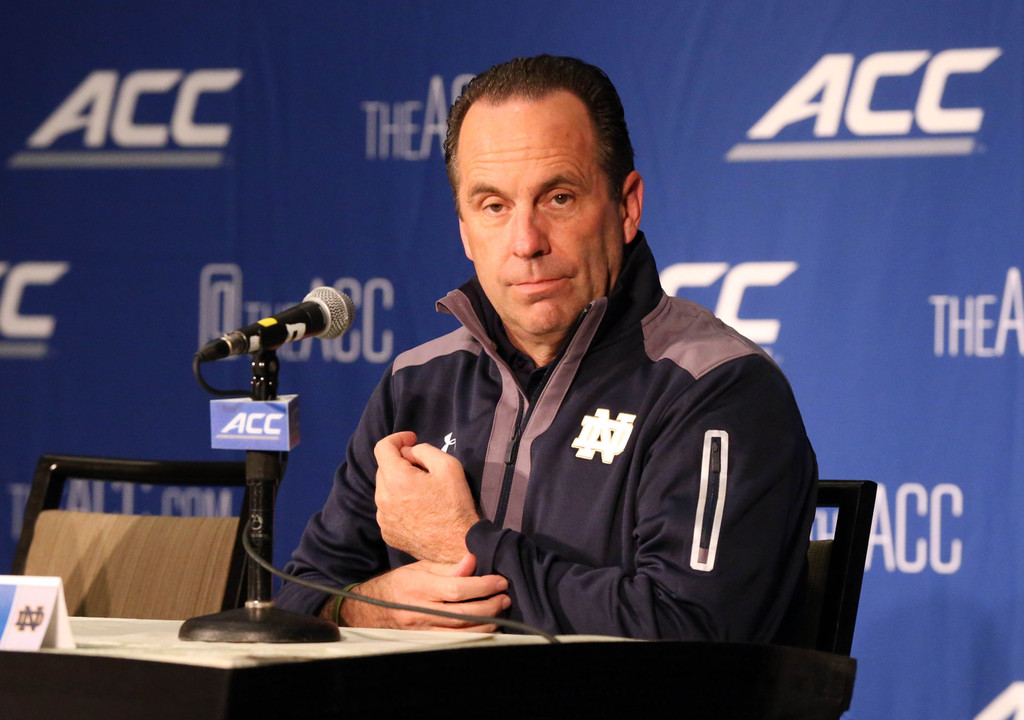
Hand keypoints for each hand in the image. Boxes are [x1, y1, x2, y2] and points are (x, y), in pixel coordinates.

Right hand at [338, 554, 509, 631]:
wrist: (372, 610)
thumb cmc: (400, 584)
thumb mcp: (420, 568)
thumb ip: (447, 567)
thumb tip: (472, 561)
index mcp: (420, 588)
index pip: (457, 589)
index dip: (483, 586)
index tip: (500, 581)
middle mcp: (421, 612)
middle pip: (463, 613)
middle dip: (490, 606)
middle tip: (505, 597)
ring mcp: (422, 631)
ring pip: (461, 632)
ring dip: (486, 623)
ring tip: (500, 612)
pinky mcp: (425, 642)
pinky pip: (454, 641)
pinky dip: (473, 636)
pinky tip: (485, 627)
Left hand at [374, 431, 479, 562]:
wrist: (458, 546)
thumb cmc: (456, 505)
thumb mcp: (449, 466)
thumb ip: (424, 450)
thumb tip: (409, 453)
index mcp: (396, 479)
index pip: (382, 447)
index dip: (397, 438)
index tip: (411, 439)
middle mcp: (382, 499)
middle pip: (383, 469)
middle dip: (400, 462)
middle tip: (423, 467)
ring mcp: (383, 519)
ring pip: (384, 490)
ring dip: (398, 483)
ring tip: (421, 491)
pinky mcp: (387, 533)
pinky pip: (387, 509)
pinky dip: (398, 503)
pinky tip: (418, 509)